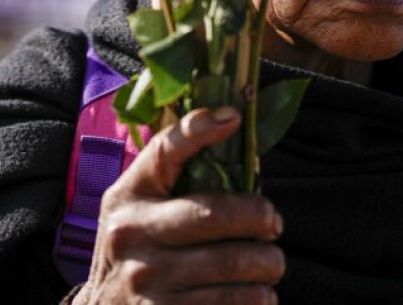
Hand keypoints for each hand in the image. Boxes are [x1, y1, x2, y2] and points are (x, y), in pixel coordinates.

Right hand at [75, 106, 284, 303]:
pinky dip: (255, 299)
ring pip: (230, 266)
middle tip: (274, 223)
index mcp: (128, 196)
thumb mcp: (137, 201)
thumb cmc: (134, 245)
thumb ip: (172, 165)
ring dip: (266, 265)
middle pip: (214, 216)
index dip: (199, 130)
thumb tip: (229, 117)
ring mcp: (147, 281)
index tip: (232, 117)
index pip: (165, 151)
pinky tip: (258, 293)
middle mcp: (133, 235)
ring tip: (270, 263)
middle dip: (260, 218)